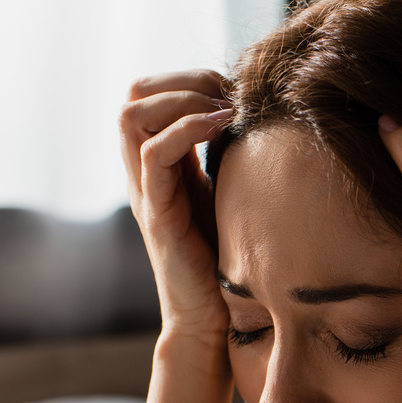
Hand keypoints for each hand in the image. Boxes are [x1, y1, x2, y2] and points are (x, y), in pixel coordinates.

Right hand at [119, 70, 231, 341]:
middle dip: (183, 81)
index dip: (189, 80)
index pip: (152, 96)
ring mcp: (147, 192)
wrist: (213, 322)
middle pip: (135, 97)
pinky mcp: (157, 214)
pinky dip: (185, 128)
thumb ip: (234, 164)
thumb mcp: (234, 199)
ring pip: (132, 116)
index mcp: (162, 167)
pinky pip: (153, 154)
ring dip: (181, 99)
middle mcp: (146, 174)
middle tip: (229, 94)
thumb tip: (269, 124)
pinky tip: (222, 126)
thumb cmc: (231, 262)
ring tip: (225, 110)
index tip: (235, 90)